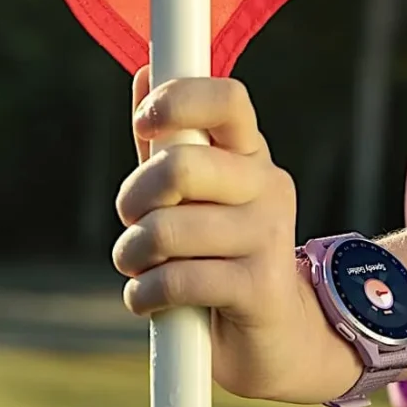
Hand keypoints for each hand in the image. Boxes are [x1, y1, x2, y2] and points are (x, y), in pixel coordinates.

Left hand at [112, 68, 361, 404]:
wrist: (273, 336)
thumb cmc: (220, 254)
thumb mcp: (195, 195)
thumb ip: (168, 141)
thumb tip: (147, 70)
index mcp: (251, 154)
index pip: (228, 100)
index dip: (179, 100)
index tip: (143, 123)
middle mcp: (268, 186)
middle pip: (184, 166)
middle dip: (135, 197)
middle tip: (132, 220)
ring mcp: (269, 236)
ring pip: (169, 229)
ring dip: (133, 255)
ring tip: (141, 267)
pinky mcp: (260, 287)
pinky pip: (178, 279)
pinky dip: (145, 294)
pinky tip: (151, 299)